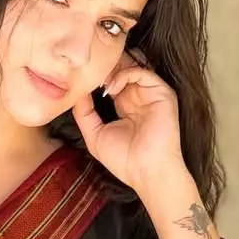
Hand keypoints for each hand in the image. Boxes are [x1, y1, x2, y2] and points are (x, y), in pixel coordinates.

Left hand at [72, 52, 186, 196]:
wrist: (146, 172)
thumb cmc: (124, 160)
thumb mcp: (95, 135)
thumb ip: (84, 113)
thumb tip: (76, 92)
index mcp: (125, 106)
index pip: (111, 81)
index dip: (97, 76)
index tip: (81, 77)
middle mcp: (138, 97)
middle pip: (122, 69)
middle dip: (106, 66)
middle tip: (89, 67)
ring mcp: (150, 94)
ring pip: (132, 66)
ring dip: (113, 68)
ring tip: (99, 78)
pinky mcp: (162, 93)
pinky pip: (143, 72)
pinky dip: (126, 73)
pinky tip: (112, 86)